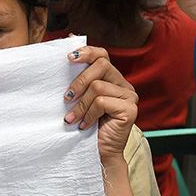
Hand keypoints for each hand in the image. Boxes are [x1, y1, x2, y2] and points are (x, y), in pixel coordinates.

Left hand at [64, 46, 138, 161]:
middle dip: (79, 81)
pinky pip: (102, 102)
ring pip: (98, 86)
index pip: (102, 55)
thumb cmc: (85, 126)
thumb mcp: (79, 98)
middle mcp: (124, 85)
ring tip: (72, 118)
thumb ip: (77, 77)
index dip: (86, 52)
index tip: (68, 59)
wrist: (97, 154)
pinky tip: (84, 125)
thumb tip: (67, 41)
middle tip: (66, 98)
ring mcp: (130, 96)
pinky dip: (89, 114)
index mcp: (113, 79)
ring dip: (80, 105)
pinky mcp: (130, 109)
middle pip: (101, 65)